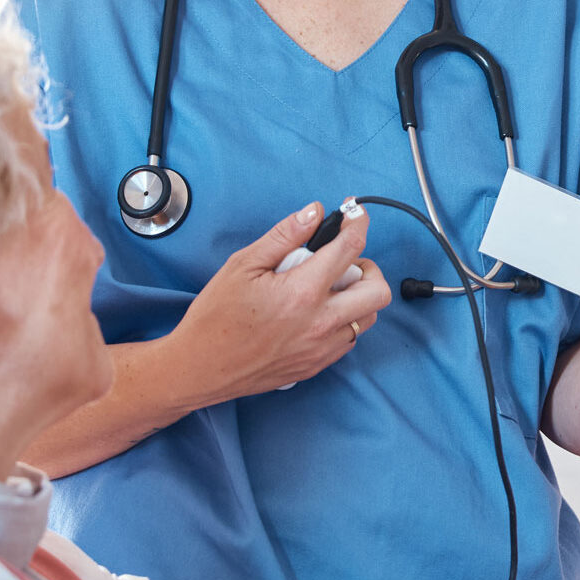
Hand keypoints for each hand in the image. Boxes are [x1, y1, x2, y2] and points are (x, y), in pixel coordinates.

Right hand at [171, 202, 391, 398]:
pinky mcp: (317, 365)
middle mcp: (320, 323)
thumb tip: (314, 212)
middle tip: (345, 260)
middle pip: (378, 290)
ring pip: (369, 318)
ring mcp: (321, 348)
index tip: (356, 215)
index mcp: (302, 292)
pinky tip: (319, 312)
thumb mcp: (243, 265)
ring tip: (331, 287)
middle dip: (369, 266)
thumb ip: (284, 236)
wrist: (200, 368)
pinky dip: (346, 320)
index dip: (358, 225)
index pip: (349, 249)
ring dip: (360, 296)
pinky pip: (350, 339)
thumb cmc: (215, 316)